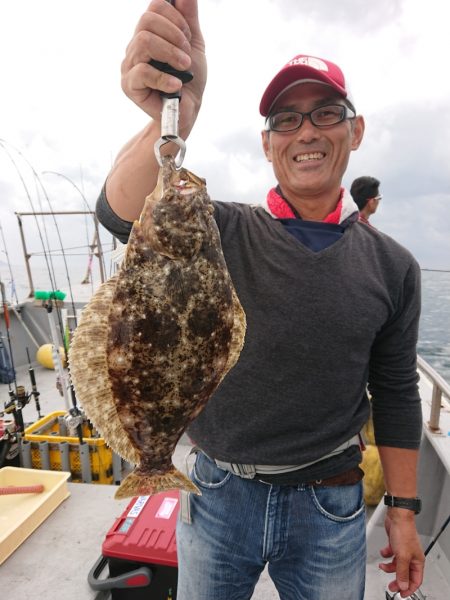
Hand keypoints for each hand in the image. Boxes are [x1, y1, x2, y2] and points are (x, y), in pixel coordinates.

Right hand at [121, 0, 205, 129]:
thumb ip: (189, 18)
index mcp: (149, 33)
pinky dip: (164, 77)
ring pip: (144, 42)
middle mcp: (136, 45)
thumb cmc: (189, 80)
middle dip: (174, 35)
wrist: (187, 112)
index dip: (176, 18)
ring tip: (184, 69)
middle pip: (147, 21)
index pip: (155, 7)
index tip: (188, 38)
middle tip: (187, 56)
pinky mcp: (129, 85)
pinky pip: (143, 71)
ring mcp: (130, 65)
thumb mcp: (193, 45)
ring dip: (170, 54)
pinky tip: (176, 85)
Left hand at [379, 509, 424, 597]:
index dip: (409, 588)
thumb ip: (402, 572)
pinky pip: (391, 553)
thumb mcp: (402, 556)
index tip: (401, 594)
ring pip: (397, 564)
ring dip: (389, 567)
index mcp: (417, 561)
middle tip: (390, 586)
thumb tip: (403, 585)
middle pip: (405, 573)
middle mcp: (411, 556)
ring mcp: (403, 550)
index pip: (415, 580)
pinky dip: (386, 555)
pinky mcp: (396, 543)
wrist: (397, 516)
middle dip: (398, 580)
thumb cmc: (404, 532)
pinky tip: (383, 553)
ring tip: (382, 566)